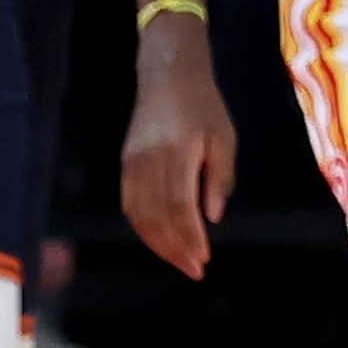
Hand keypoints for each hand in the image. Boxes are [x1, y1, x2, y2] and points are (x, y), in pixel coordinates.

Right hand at [119, 33, 239, 280]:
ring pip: (138, 214)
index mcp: (177, 152)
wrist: (167, 77)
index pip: (179, 204)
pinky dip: (141, 227)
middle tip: (194, 270)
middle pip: (156, 215)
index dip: (189, 236)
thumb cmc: (204, 107)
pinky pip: (128, 204)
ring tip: (179, 261)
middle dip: (175, 248)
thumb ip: (220, 177)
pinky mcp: (123, 165)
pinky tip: (158, 240)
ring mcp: (131, 164)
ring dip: (157, 244)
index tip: (203, 258)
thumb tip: (212, 217)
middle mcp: (148, 161)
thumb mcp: (224, 138)